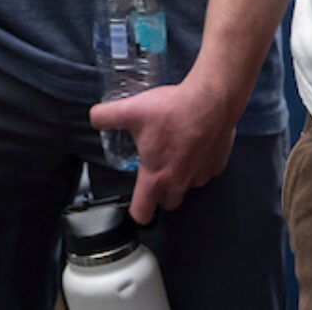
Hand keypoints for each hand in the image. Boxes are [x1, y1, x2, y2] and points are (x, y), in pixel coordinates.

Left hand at [88, 74, 244, 224]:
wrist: (211, 100)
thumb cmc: (172, 109)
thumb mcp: (130, 110)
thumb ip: (106, 116)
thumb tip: (94, 118)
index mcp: (156, 176)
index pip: (142, 213)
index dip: (135, 212)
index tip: (134, 204)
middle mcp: (180, 182)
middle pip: (167, 204)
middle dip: (159, 194)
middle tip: (155, 171)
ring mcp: (201, 176)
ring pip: (187, 187)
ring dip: (180, 177)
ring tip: (174, 151)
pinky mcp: (217, 166)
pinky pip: (204, 172)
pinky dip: (198, 163)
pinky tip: (193, 143)